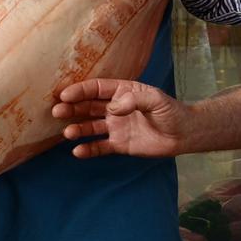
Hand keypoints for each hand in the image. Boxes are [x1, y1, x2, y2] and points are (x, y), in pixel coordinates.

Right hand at [51, 77, 190, 158]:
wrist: (183, 134)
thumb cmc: (170, 111)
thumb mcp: (155, 99)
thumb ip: (134, 100)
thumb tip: (112, 108)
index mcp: (121, 91)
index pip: (96, 89)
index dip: (80, 91)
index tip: (64, 95)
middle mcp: (115, 108)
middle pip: (88, 106)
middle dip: (71, 108)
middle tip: (56, 111)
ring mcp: (116, 126)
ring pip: (90, 126)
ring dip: (77, 128)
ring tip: (67, 134)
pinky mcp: (119, 144)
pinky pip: (100, 146)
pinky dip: (88, 149)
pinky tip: (77, 151)